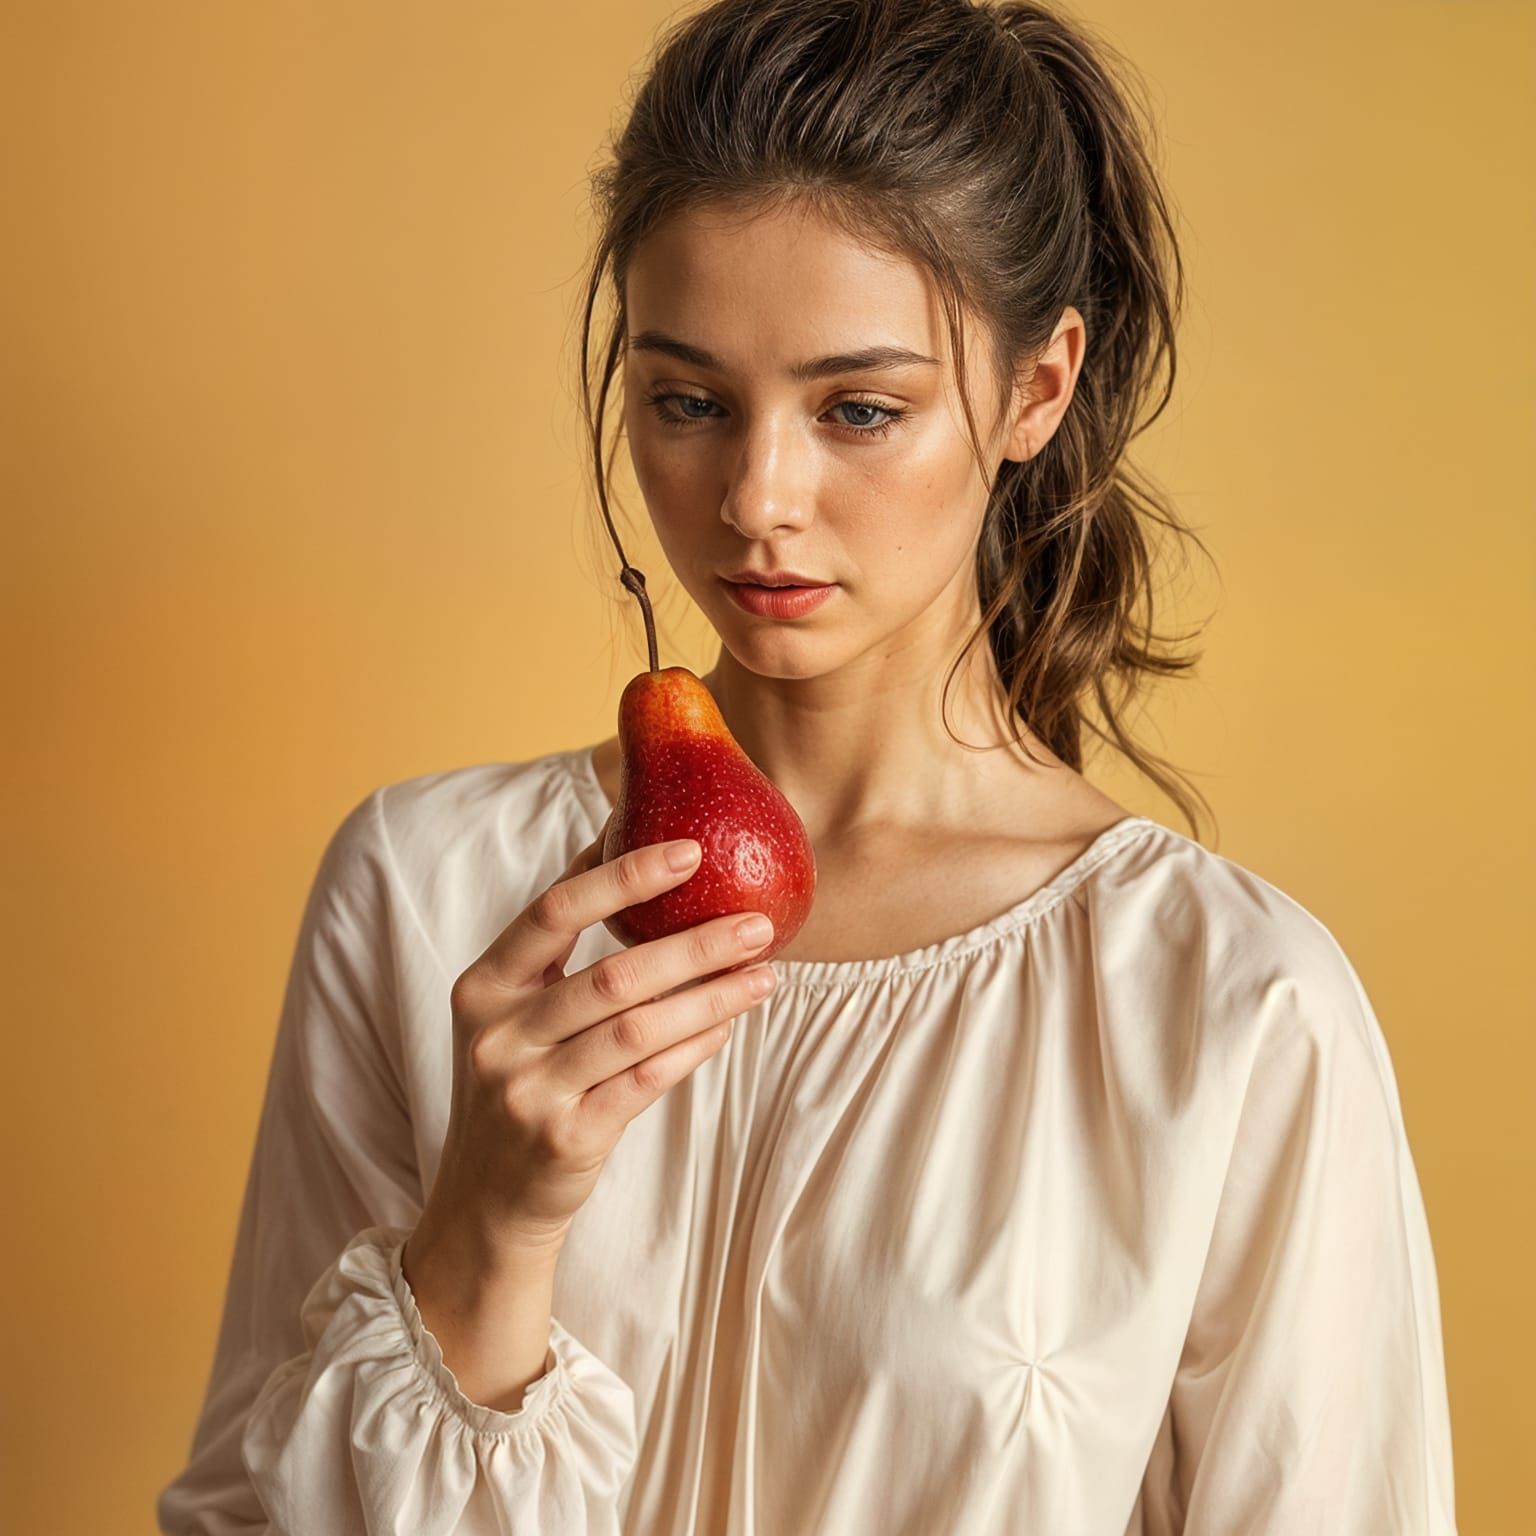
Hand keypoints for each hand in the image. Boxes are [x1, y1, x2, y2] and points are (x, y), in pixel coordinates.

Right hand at [419, 821, 777, 1262]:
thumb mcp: (513, 1009)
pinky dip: (693, 1048)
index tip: (690, 851)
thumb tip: (624, 843)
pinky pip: (646, 1080)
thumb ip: (558, 944)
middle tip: (758, 923)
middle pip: (613, 974)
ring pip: (638, 1029)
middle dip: (696, 944)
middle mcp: (498, 1035)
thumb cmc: (519, 1078)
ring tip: (764, 975)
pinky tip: (727, 1024)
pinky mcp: (565, 1137)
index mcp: (482, 985)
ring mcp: (528, 1091)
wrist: (487, 1196)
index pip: (555, 910)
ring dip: (711, 996)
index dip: (624, 877)